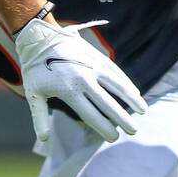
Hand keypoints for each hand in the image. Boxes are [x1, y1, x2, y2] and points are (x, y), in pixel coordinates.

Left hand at [14, 16, 146, 143]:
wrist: (40, 37)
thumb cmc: (35, 69)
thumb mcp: (33, 94)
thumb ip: (39, 117)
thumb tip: (43, 139)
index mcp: (69, 91)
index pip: (91, 114)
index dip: (104, 127)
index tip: (113, 137)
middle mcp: (84, 80)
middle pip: (108, 104)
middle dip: (122, 119)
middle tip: (134, 131)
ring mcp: (93, 67)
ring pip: (118, 85)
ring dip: (132, 99)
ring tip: (144, 111)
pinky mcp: (97, 57)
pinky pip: (116, 73)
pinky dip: (126, 83)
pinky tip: (135, 92)